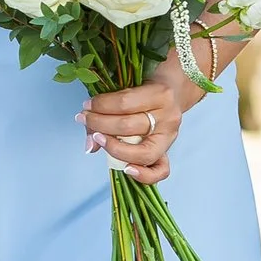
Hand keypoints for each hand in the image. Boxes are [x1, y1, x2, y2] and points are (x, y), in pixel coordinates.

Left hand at [80, 40, 211, 186]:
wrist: (175, 90)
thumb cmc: (147, 86)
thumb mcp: (131, 85)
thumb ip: (107, 108)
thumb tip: (90, 145)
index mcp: (160, 94)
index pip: (125, 103)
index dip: (100, 105)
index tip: (86, 105)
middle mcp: (168, 117)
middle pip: (127, 126)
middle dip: (99, 123)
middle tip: (84, 118)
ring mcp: (169, 137)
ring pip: (141, 152)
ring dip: (112, 147)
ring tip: (97, 138)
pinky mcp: (168, 151)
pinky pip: (160, 170)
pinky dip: (143, 175)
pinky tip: (126, 169)